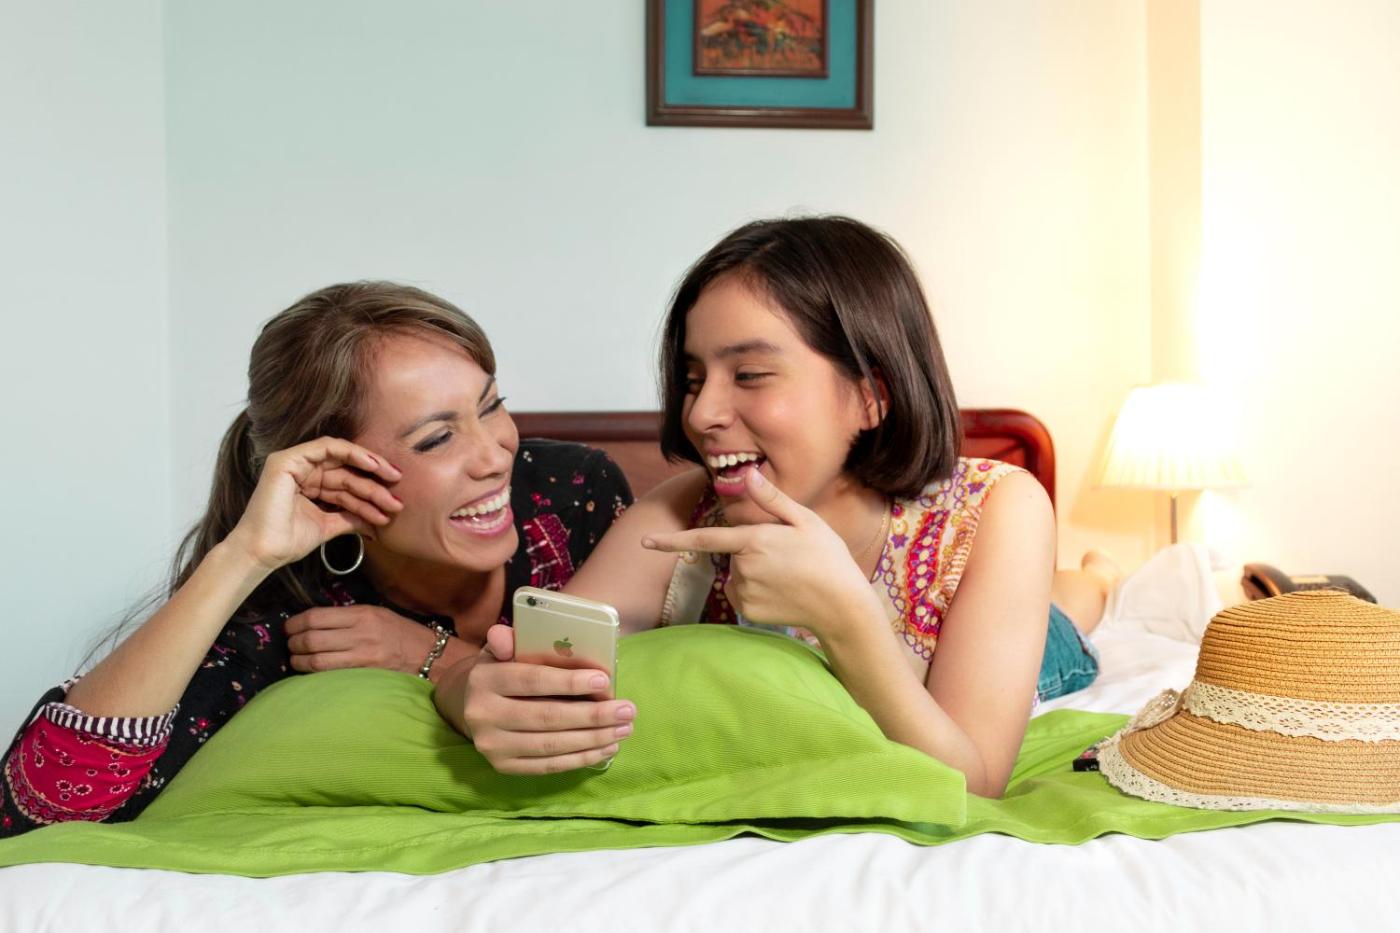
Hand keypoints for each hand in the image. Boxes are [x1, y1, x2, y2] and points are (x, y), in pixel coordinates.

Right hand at [225, 436, 403, 570]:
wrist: (264, 552)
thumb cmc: (288, 541)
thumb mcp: (328, 526)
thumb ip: (350, 517)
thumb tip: (375, 519)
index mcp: (309, 485)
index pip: (346, 483)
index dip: (371, 490)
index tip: (394, 501)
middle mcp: (302, 471)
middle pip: (347, 473)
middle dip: (375, 486)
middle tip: (398, 501)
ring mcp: (294, 463)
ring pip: (342, 461)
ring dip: (369, 475)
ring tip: (390, 493)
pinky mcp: (287, 460)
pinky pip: (326, 447)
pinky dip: (351, 453)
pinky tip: (372, 464)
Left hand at [285, 605, 437, 674]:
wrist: (429, 656)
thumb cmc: (400, 632)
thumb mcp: (376, 613)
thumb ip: (347, 617)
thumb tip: (313, 622)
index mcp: (362, 615)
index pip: (316, 617)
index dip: (295, 623)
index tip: (289, 627)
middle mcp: (360, 635)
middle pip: (311, 639)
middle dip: (293, 643)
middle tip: (291, 644)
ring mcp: (361, 658)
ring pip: (315, 661)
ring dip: (298, 661)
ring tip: (296, 659)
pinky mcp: (362, 676)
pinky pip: (328, 675)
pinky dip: (312, 673)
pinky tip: (308, 671)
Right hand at [455, 624, 635, 774]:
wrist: (472, 707)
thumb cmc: (502, 671)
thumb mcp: (501, 651)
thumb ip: (508, 641)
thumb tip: (504, 634)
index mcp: (484, 680)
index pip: (532, 681)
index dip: (569, 682)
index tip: (605, 680)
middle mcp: (483, 715)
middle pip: (547, 717)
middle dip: (593, 715)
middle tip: (628, 710)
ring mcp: (493, 746)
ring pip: (552, 745)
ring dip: (594, 738)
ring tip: (625, 728)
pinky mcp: (504, 767)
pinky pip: (549, 766)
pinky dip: (581, 758)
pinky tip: (607, 747)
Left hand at [641, 468, 875, 638]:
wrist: (841, 606)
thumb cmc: (828, 558)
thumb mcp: (805, 520)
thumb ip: (771, 499)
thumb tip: (746, 474)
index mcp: (754, 540)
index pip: (704, 538)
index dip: (672, 540)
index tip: (645, 541)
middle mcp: (743, 567)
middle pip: (732, 554)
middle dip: (750, 551)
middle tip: (786, 556)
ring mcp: (744, 592)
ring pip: (736, 575)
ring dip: (753, 572)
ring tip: (787, 575)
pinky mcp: (748, 611)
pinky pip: (742, 594)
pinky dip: (756, 591)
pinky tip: (782, 592)